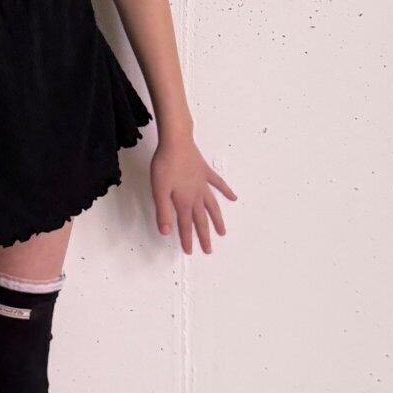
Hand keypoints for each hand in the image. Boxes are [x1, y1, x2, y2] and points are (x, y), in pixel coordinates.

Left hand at [150, 135, 235, 253]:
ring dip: (217, 219)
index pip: (185, 224)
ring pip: (212, 205)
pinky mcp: (205, 171)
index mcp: (184, 200)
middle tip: (209, 250)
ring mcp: (203, 183)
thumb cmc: (164, 165)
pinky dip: (226, 191)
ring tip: (222, 232)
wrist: (176, 141)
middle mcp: (196, 195)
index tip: (191, 251)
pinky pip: (218, 184)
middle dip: (204, 235)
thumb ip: (163, 211)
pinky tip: (233, 197)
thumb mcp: (159, 190)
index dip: (187, 239)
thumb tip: (166, 232)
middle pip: (201, 219)